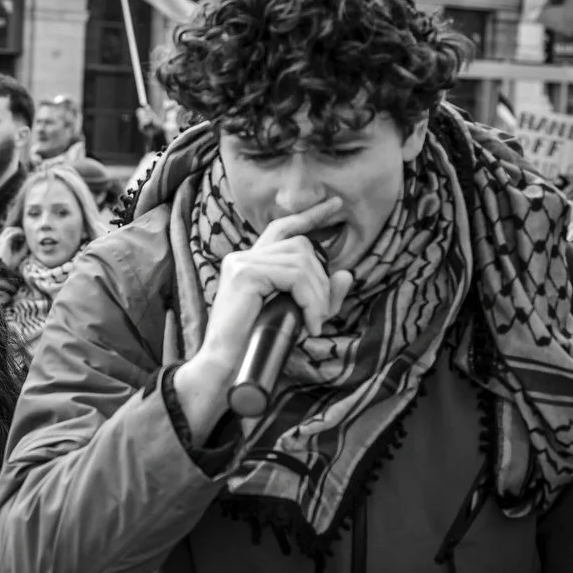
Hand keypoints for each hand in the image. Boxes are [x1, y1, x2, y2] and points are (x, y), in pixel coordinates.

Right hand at [193, 196, 355, 385]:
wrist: (226, 366)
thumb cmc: (255, 344)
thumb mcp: (295, 316)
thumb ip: (319, 296)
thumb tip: (346, 274)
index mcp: (249, 263)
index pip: (283, 228)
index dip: (311, 215)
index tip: (335, 205)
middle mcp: (243, 257)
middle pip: (301, 246)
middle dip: (321, 280)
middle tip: (321, 315)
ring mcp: (241, 263)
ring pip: (302, 262)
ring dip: (317, 295)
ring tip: (314, 322)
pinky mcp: (245, 274)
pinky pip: (294, 276)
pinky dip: (310, 300)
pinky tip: (309, 322)